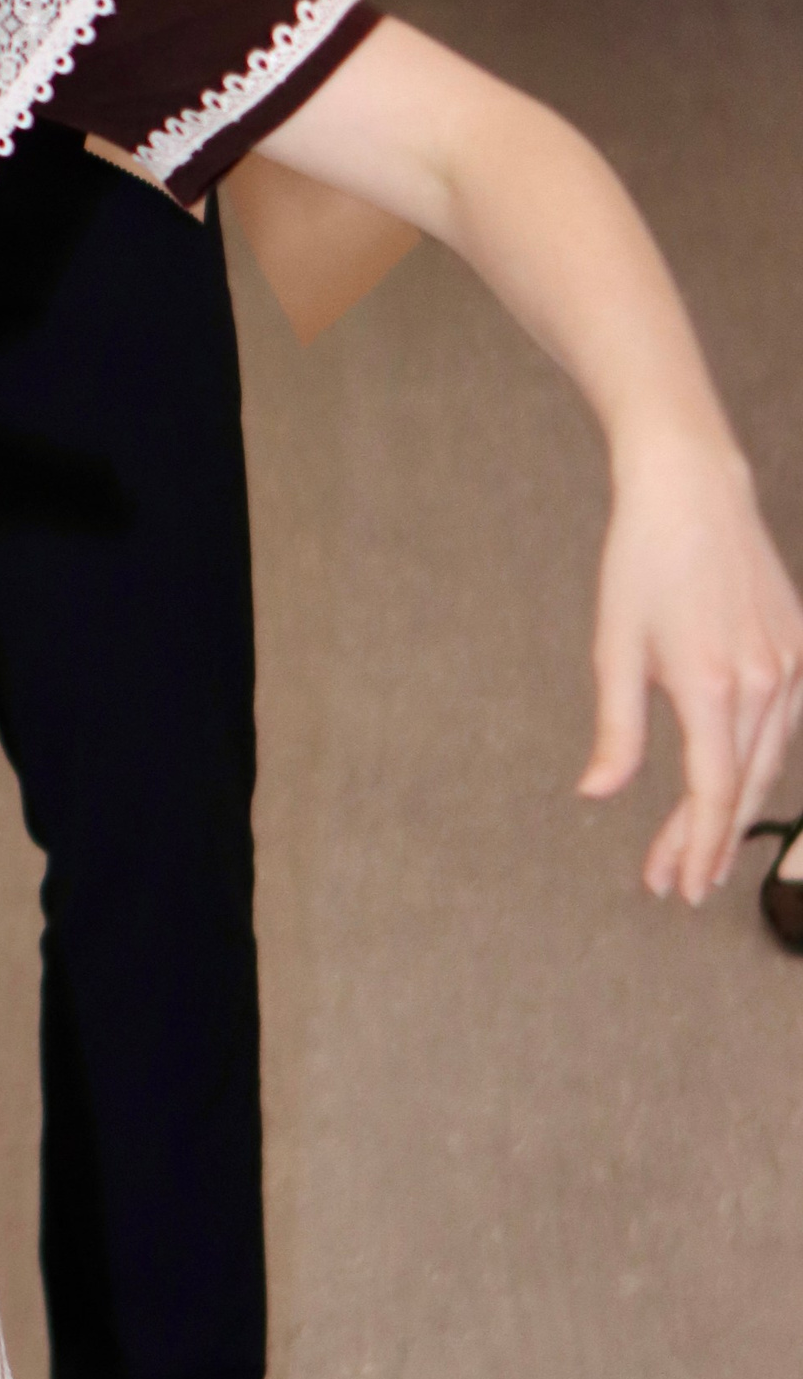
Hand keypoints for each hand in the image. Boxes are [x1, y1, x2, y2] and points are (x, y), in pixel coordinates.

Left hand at [580, 432, 802, 902]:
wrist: (694, 494)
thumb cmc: (642, 563)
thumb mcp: (614, 647)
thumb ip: (615, 730)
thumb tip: (597, 793)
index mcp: (713, 684)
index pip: (714, 792)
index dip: (696, 846)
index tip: (676, 885)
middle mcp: (766, 682)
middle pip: (744, 788)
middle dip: (710, 843)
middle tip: (678, 884)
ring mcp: (793, 667)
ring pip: (771, 764)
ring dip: (736, 811)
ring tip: (698, 849)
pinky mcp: (801, 652)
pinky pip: (788, 729)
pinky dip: (760, 766)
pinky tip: (734, 786)